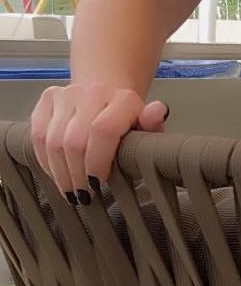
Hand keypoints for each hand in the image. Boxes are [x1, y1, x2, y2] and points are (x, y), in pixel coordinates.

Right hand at [30, 84, 168, 202]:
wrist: (108, 91)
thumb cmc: (129, 119)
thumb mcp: (148, 128)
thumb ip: (153, 125)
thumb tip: (157, 112)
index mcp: (123, 99)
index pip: (103, 131)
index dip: (96, 162)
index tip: (97, 184)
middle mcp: (94, 92)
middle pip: (74, 141)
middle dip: (76, 174)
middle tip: (83, 195)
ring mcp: (68, 93)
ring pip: (52, 140)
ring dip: (59, 172)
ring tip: (70, 189)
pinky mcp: (48, 98)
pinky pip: (38, 135)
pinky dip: (45, 159)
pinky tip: (56, 173)